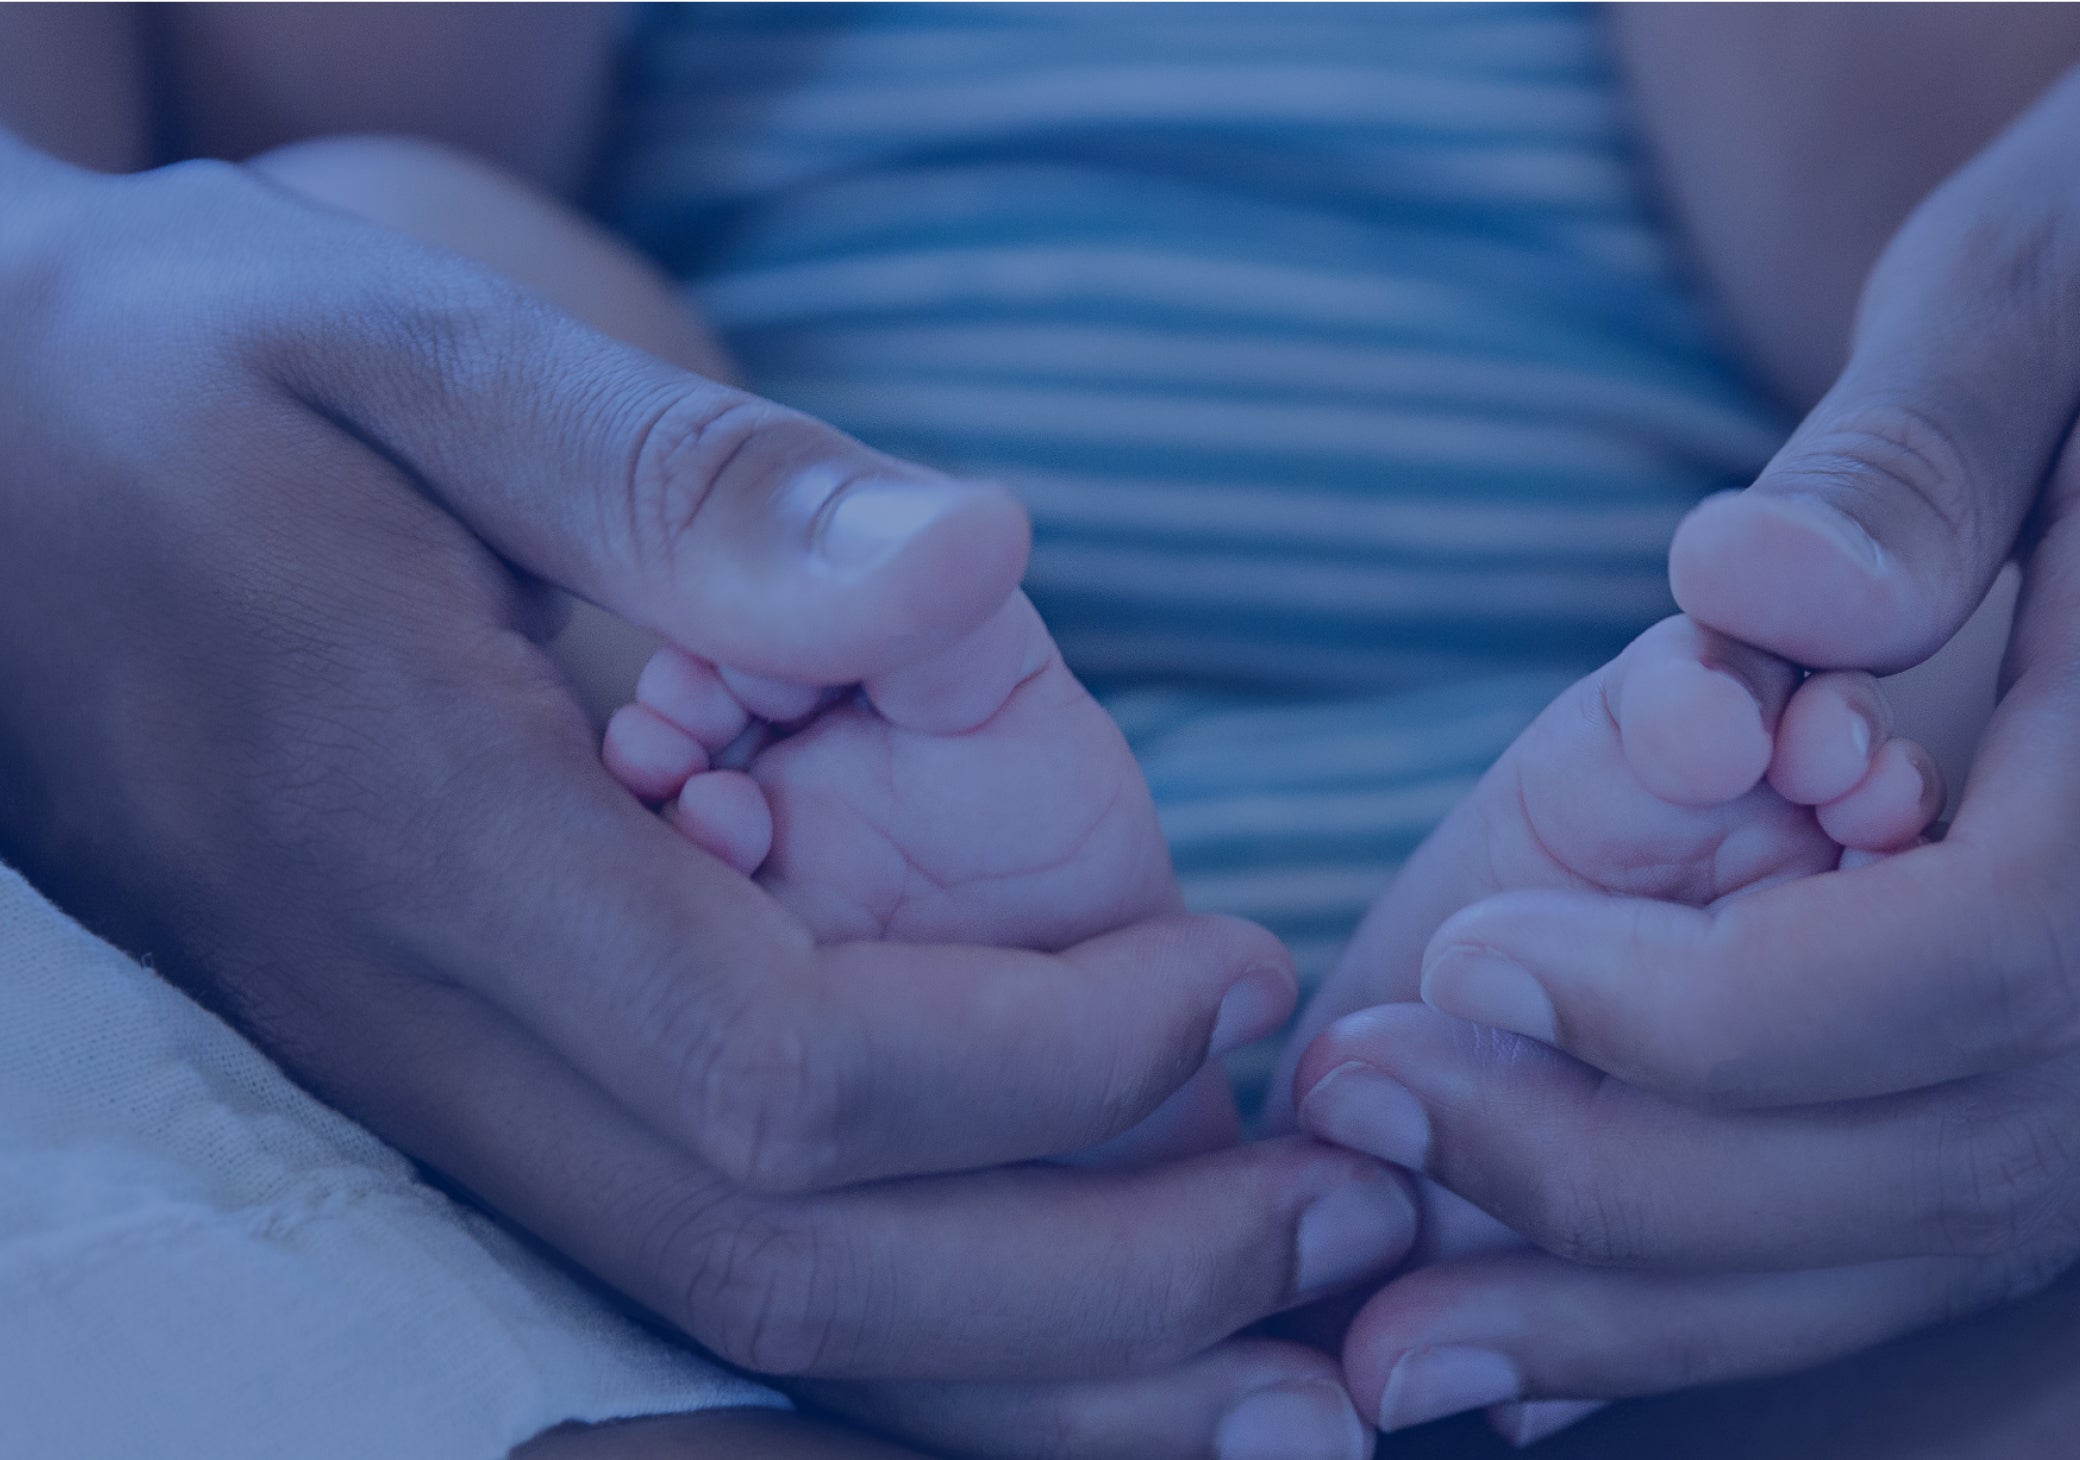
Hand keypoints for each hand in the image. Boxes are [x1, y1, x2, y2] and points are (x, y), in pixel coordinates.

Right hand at [0, 143, 1405, 1459]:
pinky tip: (1096, 1310)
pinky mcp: (456, 1103)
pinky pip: (701, 1276)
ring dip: (1038, 1372)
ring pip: (743, 1328)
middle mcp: (413, 1033)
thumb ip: (688, 479)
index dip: (1044, 1062)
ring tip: (1293, 1352)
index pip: (776, 1062)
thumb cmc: (191, 394)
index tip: (1238, 975)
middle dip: (1098, 1281)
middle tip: (1349, 1212)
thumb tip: (981, 559)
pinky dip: (926, 1325)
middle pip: (788, 1269)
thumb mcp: (407, 350)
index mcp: (421, 839)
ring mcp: (421, 1102)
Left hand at [1289, 6, 2079, 1437]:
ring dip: (1683, 1295)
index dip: (1723, 1013)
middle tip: (1377, 1131)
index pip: (1997, 950)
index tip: (1482, 974)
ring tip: (1414, 1331)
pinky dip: (1776, 1273)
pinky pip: (1988, 1189)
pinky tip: (1587, 1301)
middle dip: (1645, 1181)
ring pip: (1975, 1217)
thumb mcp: (2061, 243)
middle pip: (1962, 1141)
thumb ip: (1918, 436)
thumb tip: (1747, 593)